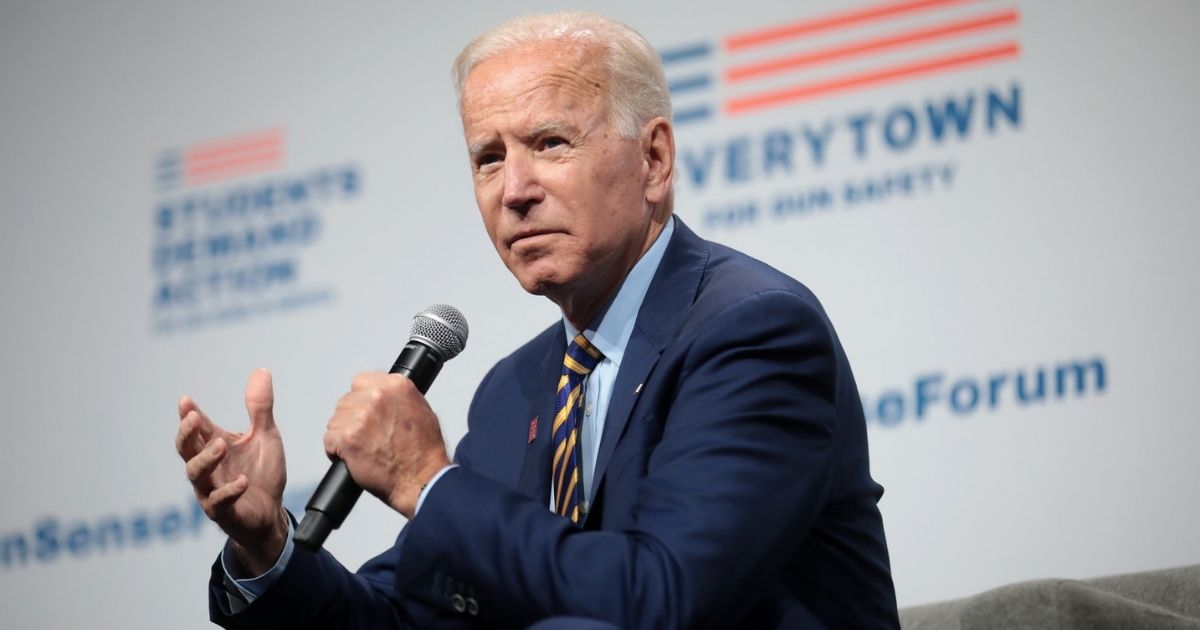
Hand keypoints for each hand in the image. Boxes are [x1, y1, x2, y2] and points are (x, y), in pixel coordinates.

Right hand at [176, 368, 287, 574]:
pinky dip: (229, 491)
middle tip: (194, 419)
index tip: (185, 400)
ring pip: (196, 474)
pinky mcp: (223, 511)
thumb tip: (261, 371)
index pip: (196, 428)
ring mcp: (212, 489)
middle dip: (186, 434)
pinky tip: (243, 482)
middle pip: (186, 449)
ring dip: (206, 459)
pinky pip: (218, 502)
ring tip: (222, 445)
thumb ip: (260, 407)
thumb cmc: (262, 473)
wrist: (270, 513)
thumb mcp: (265, 436)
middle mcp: (208, 467)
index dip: (188, 414)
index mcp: (215, 445)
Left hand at [324, 373, 450, 518]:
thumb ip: (398, 399)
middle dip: (352, 418)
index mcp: (396, 386)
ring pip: (336, 420)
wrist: (421, 479)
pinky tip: (353, 457)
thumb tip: (384, 397)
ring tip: (363, 448)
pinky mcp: (347, 438)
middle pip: (346, 401)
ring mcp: (361, 416)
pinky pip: (329, 440)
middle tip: (366, 436)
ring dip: (344, 434)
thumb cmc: (424, 452)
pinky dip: (337, 451)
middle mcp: (377, 396)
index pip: (361, 381)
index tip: (365, 411)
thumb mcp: (422, 411)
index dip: (361, 399)